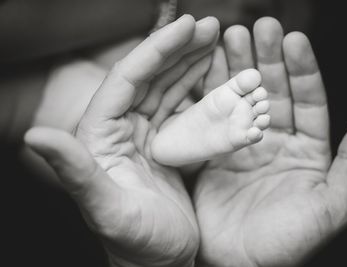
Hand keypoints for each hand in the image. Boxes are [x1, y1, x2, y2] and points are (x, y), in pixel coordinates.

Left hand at [25, 15, 219, 266]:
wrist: (160, 262)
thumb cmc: (134, 243)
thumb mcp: (107, 210)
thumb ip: (75, 172)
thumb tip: (36, 135)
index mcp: (100, 138)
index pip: (127, 80)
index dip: (155, 50)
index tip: (186, 26)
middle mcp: (121, 130)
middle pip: (150, 78)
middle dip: (179, 50)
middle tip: (208, 27)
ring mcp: (146, 136)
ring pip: (168, 89)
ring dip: (190, 64)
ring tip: (214, 42)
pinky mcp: (167, 145)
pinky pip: (183, 109)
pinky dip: (199, 90)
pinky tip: (214, 76)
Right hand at [195, 17, 346, 266]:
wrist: (239, 265)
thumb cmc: (288, 243)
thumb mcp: (331, 207)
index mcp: (307, 151)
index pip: (308, 100)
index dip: (302, 69)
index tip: (294, 40)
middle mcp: (275, 142)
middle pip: (273, 91)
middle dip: (267, 58)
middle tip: (257, 27)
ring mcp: (243, 145)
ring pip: (242, 98)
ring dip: (237, 68)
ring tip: (230, 37)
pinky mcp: (214, 154)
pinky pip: (214, 118)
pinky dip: (210, 94)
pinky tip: (206, 70)